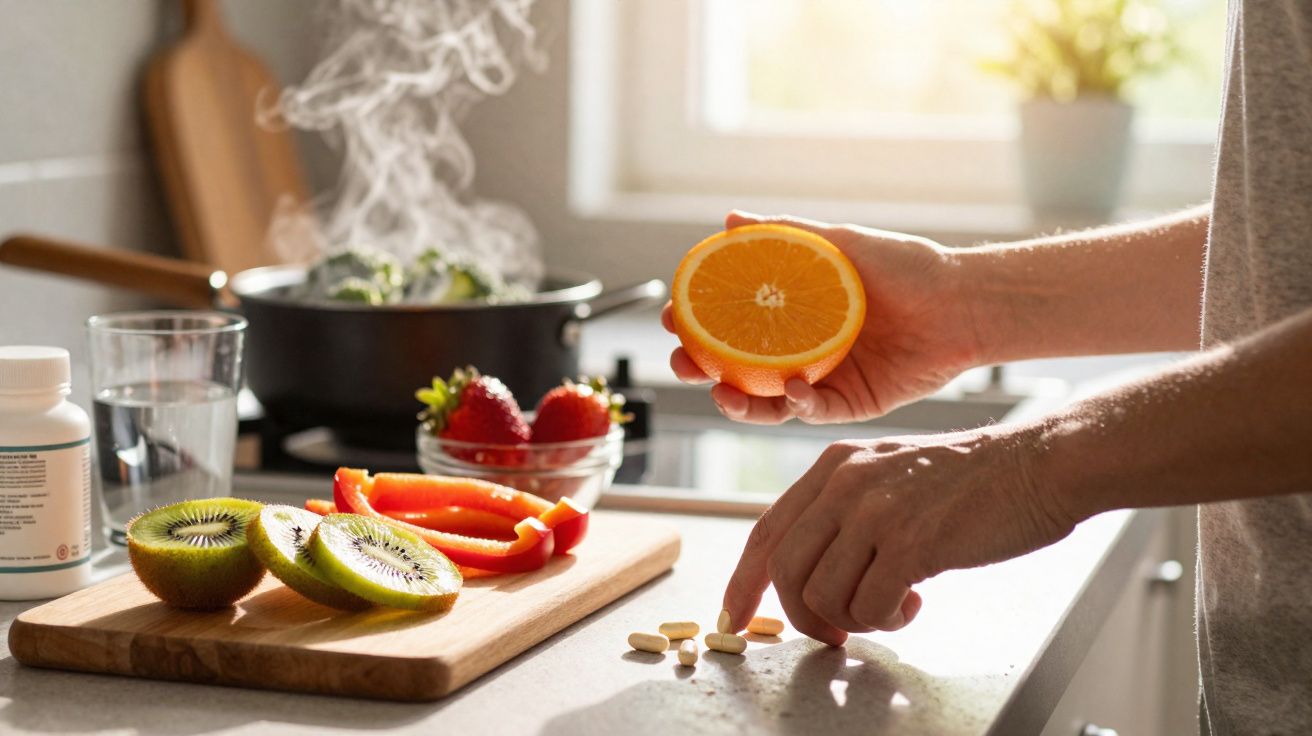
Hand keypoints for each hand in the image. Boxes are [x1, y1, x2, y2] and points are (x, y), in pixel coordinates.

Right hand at [663, 211, 981, 424]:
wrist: (962, 302)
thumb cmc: (908, 268)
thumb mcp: (841, 243)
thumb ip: (787, 234)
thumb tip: (730, 218)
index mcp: (795, 314)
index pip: (732, 323)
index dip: (697, 323)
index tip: (671, 315)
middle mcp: (803, 349)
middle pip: (738, 368)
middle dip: (702, 369)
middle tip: (683, 361)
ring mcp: (824, 379)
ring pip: (768, 401)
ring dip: (739, 402)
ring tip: (721, 393)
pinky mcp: (852, 404)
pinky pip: (815, 411)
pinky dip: (799, 404)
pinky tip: (794, 390)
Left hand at [720, 426, 1077, 644]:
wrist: (1036, 465)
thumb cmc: (970, 480)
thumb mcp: (888, 474)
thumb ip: (845, 510)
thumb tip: (811, 571)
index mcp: (834, 466)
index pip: (767, 531)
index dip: (744, 580)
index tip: (736, 614)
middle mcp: (845, 483)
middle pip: (785, 570)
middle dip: (804, 616)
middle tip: (837, 633)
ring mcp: (875, 511)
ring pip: (822, 594)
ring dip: (854, 618)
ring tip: (892, 606)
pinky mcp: (910, 543)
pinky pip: (869, 606)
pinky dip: (886, 620)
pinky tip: (914, 604)